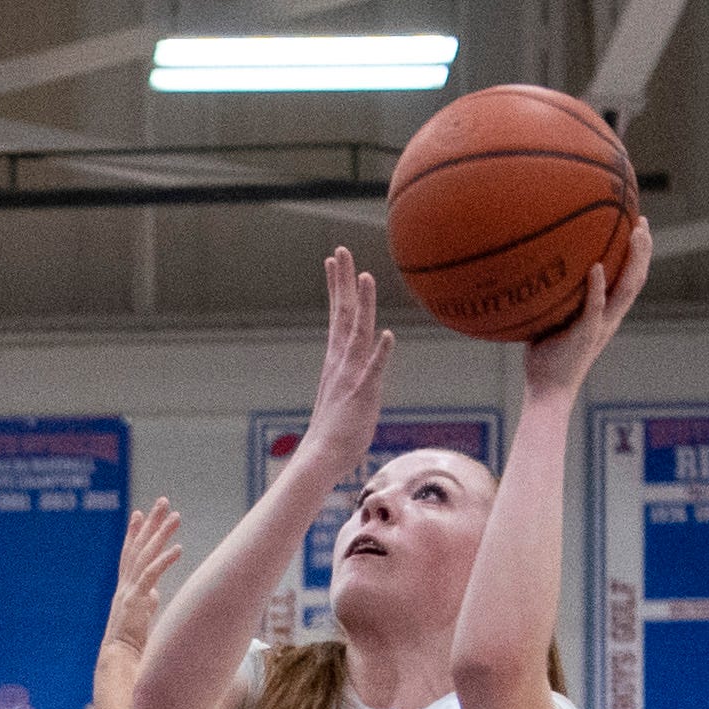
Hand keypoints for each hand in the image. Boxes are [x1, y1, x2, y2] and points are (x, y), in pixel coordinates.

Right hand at [98, 499, 182, 661]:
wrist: (117, 660)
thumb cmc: (129, 644)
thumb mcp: (139, 617)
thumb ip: (145, 601)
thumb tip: (154, 593)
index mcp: (125, 588)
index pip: (129, 554)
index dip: (134, 533)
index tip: (140, 514)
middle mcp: (125, 585)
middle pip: (138, 547)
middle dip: (151, 523)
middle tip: (163, 502)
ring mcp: (129, 592)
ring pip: (145, 555)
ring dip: (161, 534)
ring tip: (175, 516)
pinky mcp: (135, 602)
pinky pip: (151, 576)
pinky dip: (164, 561)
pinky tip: (178, 549)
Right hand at [296, 247, 391, 467]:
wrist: (322, 458)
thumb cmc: (336, 432)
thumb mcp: (347, 396)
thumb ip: (355, 375)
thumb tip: (360, 369)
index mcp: (337, 361)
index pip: (338, 316)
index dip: (338, 287)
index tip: (334, 261)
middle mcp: (341, 362)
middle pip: (343, 313)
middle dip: (343, 281)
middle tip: (341, 251)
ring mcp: (351, 376)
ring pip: (357, 333)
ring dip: (362, 305)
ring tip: (365, 277)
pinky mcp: (362, 395)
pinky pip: (372, 371)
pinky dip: (379, 353)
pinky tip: (386, 334)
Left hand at [522, 216, 649, 396]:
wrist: (548, 392)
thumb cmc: (546, 359)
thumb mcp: (555, 323)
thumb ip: (558, 301)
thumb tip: (540, 274)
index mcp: (606, 317)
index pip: (630, 282)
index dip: (638, 256)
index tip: (639, 229)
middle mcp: (609, 320)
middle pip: (636, 280)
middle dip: (643, 250)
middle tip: (643, 222)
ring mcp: (599, 327)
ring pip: (625, 290)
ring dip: (632, 260)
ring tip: (634, 233)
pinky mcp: (584, 335)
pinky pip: (593, 308)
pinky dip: (597, 287)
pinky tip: (596, 266)